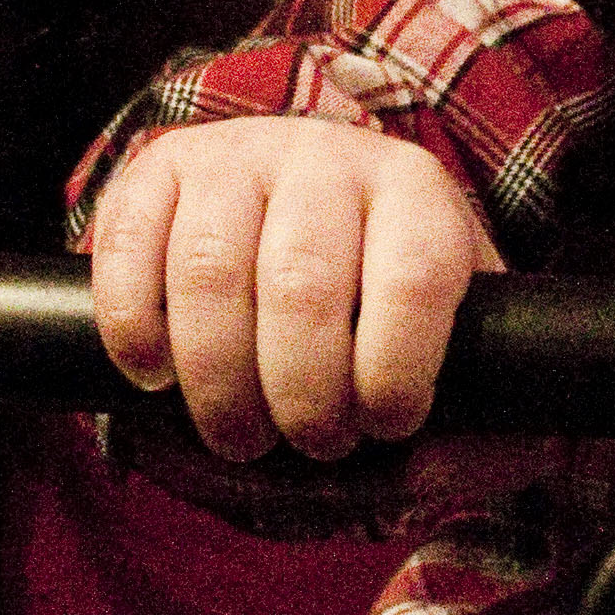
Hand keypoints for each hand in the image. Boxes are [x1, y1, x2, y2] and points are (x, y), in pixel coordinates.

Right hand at [85, 118, 498, 459]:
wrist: (314, 211)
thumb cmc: (388, 301)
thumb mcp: (459, 345)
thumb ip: (486, 419)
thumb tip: (453, 460)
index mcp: (417, 193)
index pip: (413, 278)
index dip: (395, 372)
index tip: (385, 424)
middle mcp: (328, 155)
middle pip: (300, 286)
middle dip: (301, 397)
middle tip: (310, 443)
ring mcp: (237, 155)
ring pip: (208, 274)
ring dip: (217, 383)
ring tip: (240, 434)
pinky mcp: (161, 167)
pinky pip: (129, 248)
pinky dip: (134, 330)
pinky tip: (157, 376)